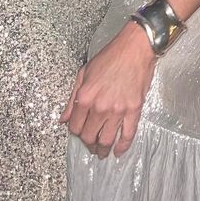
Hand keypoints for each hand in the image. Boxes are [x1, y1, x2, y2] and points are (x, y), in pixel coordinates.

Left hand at [60, 21, 155, 157]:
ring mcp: (118, 110)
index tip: (79, 132)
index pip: (75, 127)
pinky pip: (128, 134)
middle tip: (90, 144)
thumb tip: (64, 119)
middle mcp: (100, 107)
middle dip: (88, 143)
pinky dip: (123, 146)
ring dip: (102, 150)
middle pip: (89, 136)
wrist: (135, 47)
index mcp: (85, 97)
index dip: (75, 132)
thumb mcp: (84, 73)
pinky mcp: (134, 109)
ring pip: (106, 140)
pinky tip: (118, 151)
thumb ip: (72, 98)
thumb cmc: (110, 56)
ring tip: (102, 152)